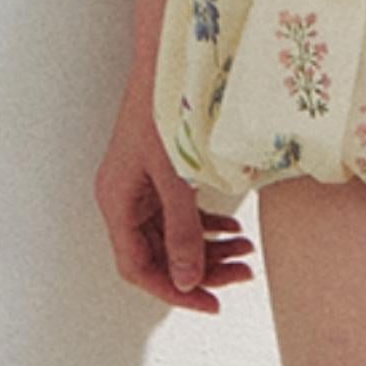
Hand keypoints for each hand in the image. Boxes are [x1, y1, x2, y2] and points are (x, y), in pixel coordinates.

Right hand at [93, 74, 255, 311]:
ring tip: (248, 255)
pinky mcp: (160, 174)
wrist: (169, 61)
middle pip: (160, 254)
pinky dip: (208, 224)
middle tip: (243, 277)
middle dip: (202, 269)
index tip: (209, 304)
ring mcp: (142, 187)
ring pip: (174, 236)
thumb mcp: (175, 177)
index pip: (139, 267)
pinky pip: (181, 213)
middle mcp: (126, 199)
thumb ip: (182, 230)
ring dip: (210, 248)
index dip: (173, 291)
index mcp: (117, 203)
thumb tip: (190, 280)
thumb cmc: (165, 110)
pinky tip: (235, 230)